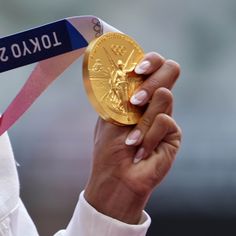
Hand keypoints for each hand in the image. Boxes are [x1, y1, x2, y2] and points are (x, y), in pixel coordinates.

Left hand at [84, 52, 181, 223]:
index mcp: (138, 94)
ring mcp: (165, 115)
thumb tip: (128, 70)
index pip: (152, 65)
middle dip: (151, 81)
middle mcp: (154, 101)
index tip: (135, 71)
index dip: (149, 61)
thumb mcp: (111, 114)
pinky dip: (148, 136)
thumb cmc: (109, 147)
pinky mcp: (173, 132)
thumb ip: (123, 92)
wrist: (117, 176)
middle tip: (135, 100)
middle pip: (170, 70)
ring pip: (164, 96)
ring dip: (142, 119)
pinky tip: (140, 151)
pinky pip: (165, 121)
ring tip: (130, 140)